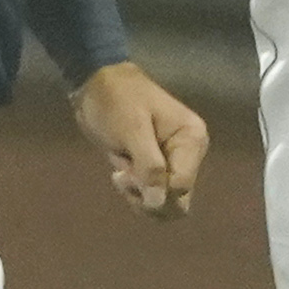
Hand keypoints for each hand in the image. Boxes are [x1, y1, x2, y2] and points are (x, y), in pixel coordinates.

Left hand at [71, 62, 208, 216]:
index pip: (182, 185)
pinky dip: (135, 192)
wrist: (97, 85)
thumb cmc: (117, 101)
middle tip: (122, 176)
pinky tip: (121, 172)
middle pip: (178, 199)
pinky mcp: (158, 169)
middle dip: (147, 196)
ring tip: (120, 174)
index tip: (126, 174)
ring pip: (165, 202)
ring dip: (138, 196)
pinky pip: (154, 196)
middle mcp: (189, 155)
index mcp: (191, 139)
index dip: (154, 190)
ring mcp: (174, 163)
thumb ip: (149, 166)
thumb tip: (159, 203)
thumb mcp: (132, 130)